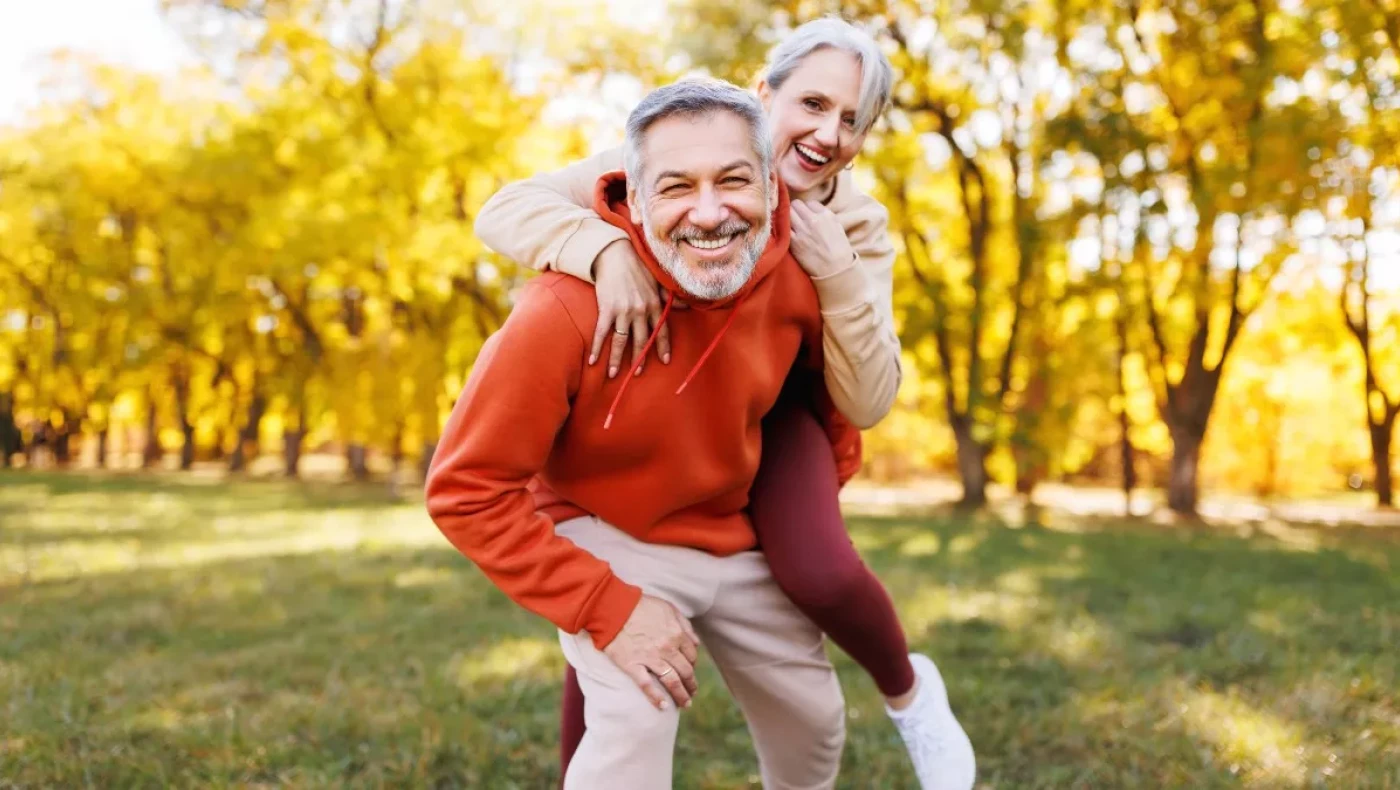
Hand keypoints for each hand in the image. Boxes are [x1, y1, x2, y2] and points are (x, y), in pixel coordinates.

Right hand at [590, 240, 670, 377]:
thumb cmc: (637, 265)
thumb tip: (685, 306)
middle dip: (639, 359)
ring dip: (617, 360)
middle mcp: (641, 311)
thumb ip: (669, 296)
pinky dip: (597, 348)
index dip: (663, 347)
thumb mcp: (657, 281)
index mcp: (654, 305)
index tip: (665, 361)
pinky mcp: (607, 309)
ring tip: (614, 375)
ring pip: (622, 342)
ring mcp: (624, 311)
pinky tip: (593, 360)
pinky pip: (602, 333)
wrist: (615, 254)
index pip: (661, 331)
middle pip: (641, 341)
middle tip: (637, 373)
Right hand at [603, 594, 700, 709]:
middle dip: (691, 684)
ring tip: (685, 704)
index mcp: (676, 634)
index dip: (693, 665)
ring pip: (672, 681)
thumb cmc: (640, 605)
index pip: (692, 656)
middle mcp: (667, 648)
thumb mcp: (668, 608)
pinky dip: (657, 698)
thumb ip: (684, 624)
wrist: (612, 607)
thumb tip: (696, 642)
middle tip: (692, 692)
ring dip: (681, 695)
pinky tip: (664, 707)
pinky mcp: (632, 666)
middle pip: (685, 671)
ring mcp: (650, 658)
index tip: (690, 672)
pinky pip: (648, 686)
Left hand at [789, 200, 854, 277]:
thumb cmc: (839, 249)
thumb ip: (825, 216)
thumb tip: (813, 210)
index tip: (808, 216)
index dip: (808, 209)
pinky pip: (783, 228)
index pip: (810, 203)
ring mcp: (802, 230)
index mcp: (826, 215)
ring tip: (791, 225)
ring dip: (788, 218)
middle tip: (796, 218)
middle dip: (795, 210)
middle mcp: (813, 220)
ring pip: (787, 213)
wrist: (835, 269)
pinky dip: (784, 229)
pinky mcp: (794, 242)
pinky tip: (788, 234)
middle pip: (795, 204)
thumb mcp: (837, 227)